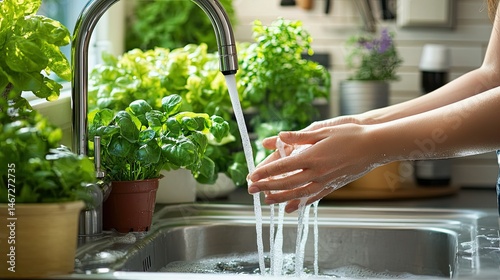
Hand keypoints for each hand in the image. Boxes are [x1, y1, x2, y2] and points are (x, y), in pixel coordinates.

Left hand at [248, 123, 379, 212]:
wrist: (375, 147)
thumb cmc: (350, 134)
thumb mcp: (323, 130)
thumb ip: (299, 137)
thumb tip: (279, 137)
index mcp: (312, 157)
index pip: (282, 167)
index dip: (265, 172)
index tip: (252, 175)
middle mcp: (317, 172)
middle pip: (286, 182)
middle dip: (266, 187)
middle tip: (251, 190)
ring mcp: (325, 181)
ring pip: (298, 193)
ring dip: (280, 198)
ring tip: (266, 200)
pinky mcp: (333, 186)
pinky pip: (313, 197)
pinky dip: (300, 204)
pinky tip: (290, 208)